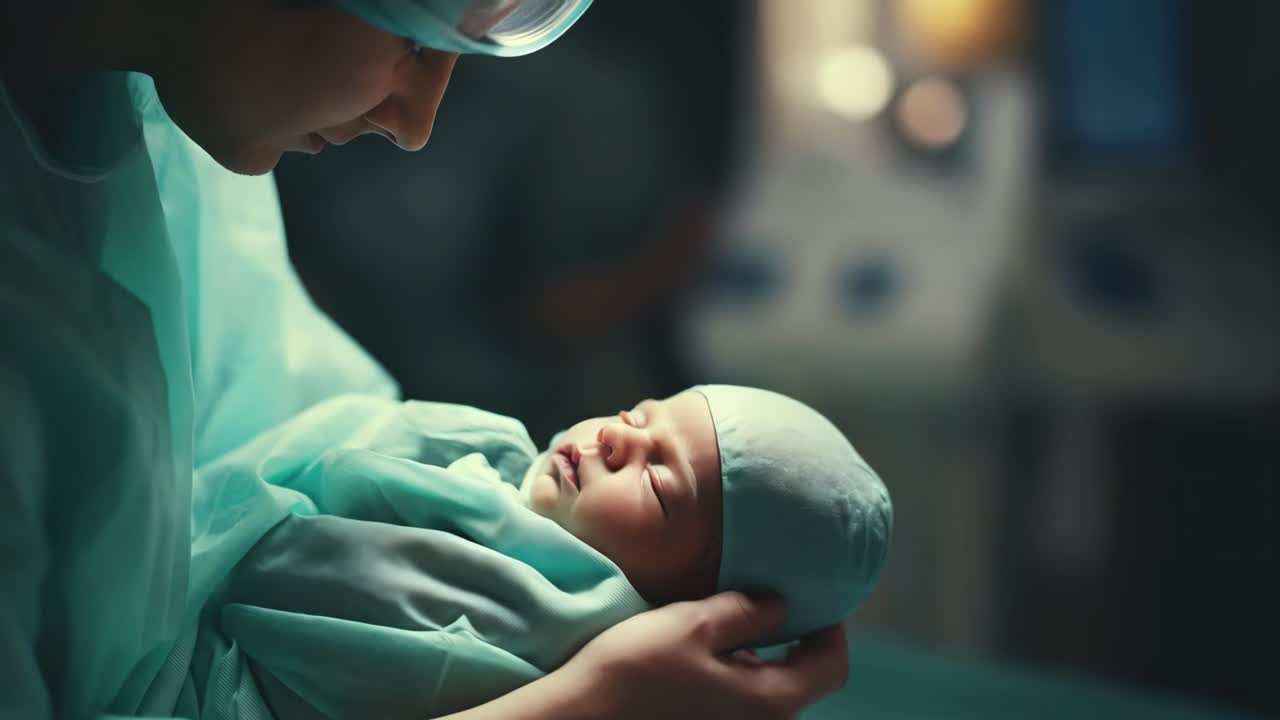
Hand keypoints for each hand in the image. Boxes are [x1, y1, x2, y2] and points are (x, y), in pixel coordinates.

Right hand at [563, 591, 849, 719]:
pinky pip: (739, 707)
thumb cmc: (636, 669)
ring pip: (766, 694)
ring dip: (760, 659)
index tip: (814, 597)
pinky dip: (735, 678)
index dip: (832, 629)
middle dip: (792, 640)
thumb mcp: (693, 624)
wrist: (580, 719)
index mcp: (770, 701)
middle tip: (769, 600)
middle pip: (801, 682)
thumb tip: (781, 606)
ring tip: (729, 623)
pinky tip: (702, 656)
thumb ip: (747, 613)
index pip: (831, 667)